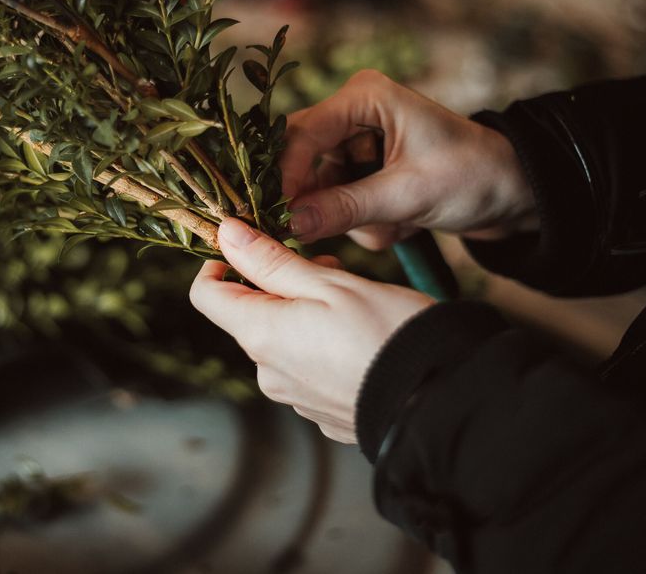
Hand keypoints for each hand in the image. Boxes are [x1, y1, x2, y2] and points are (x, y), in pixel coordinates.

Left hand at [190, 218, 434, 442]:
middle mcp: (268, 373)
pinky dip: (321, 345)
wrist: (439, 399)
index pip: (206, 294)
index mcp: (261, 336)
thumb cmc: (388, 333)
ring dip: (302, 313)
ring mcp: (295, 397)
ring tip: (351, 300)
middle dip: (276, 284)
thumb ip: (270, 261)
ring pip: (280, 340)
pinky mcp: (322, 412)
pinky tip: (359, 338)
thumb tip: (227, 234)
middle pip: (248, 316)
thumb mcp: (329, 283)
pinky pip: (307, 368)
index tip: (249, 245)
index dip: (220, 263)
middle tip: (324, 266)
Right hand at [282, 69, 537, 249]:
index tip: (281, 215)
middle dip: (324, 201)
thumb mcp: (409, 194)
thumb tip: (291, 223)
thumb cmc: (473, 175)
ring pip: (319, 192)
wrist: (514, 194)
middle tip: (327, 231)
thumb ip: (346, 207)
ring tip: (400, 223)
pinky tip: (404, 223)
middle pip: (301, 161)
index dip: (287, 175)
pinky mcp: (362, 173)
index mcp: (364, 97)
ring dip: (353, 219)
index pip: (302, 133)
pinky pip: (338, 205)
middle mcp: (352, 115)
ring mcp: (355, 146)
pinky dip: (367, 224)